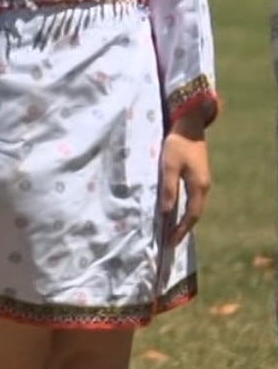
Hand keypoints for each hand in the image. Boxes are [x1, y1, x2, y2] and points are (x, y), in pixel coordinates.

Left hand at [158, 126, 210, 244]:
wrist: (189, 126)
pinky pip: (192, 199)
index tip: (170, 242)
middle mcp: (203, 187)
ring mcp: (202, 182)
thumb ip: (168, 188)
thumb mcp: (169, 166)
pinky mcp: (197, 176)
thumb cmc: (177, 145)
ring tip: (171, 231)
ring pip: (194, 207)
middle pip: (195, 214)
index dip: (181, 230)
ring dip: (184, 220)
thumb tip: (166, 212)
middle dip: (183, 229)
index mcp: (198, 187)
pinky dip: (184, 209)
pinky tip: (175, 211)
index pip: (191, 215)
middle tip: (170, 242)